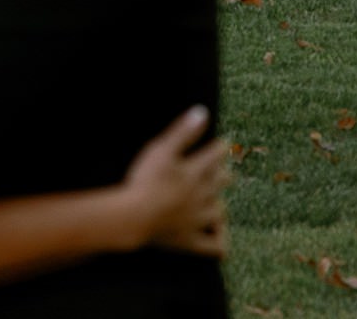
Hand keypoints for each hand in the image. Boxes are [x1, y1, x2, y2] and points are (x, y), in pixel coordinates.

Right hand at [122, 105, 229, 257]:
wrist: (134, 216)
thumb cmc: (145, 179)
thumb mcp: (161, 149)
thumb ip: (182, 131)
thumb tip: (202, 111)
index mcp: (194, 172)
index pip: (215, 156)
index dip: (219, 149)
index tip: (222, 144)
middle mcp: (202, 196)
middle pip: (221, 183)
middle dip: (222, 175)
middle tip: (221, 171)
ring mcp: (198, 220)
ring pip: (219, 212)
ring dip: (219, 203)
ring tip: (215, 200)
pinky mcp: (191, 241)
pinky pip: (214, 246)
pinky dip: (219, 240)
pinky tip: (216, 234)